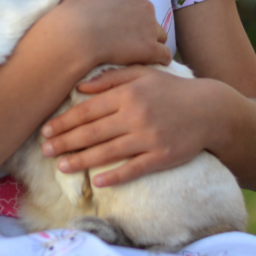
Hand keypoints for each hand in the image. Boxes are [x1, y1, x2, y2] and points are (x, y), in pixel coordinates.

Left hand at [40, 66, 216, 185]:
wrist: (210, 110)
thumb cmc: (171, 90)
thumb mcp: (143, 74)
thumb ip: (110, 78)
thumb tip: (79, 88)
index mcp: (128, 94)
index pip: (87, 110)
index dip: (64, 122)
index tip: (45, 131)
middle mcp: (135, 116)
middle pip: (92, 132)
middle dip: (65, 143)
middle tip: (45, 151)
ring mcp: (149, 138)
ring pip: (107, 152)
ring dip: (81, 161)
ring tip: (61, 167)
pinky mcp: (162, 157)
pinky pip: (133, 169)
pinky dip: (114, 176)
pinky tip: (97, 181)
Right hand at [57, 0, 171, 69]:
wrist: (76, 36)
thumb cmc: (74, 11)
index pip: (138, 0)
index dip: (130, 13)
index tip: (119, 23)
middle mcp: (145, 4)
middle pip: (149, 17)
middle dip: (140, 26)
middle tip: (124, 38)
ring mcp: (150, 27)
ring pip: (159, 35)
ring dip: (151, 42)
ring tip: (137, 53)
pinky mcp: (151, 48)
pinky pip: (164, 54)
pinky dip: (160, 58)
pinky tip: (153, 63)